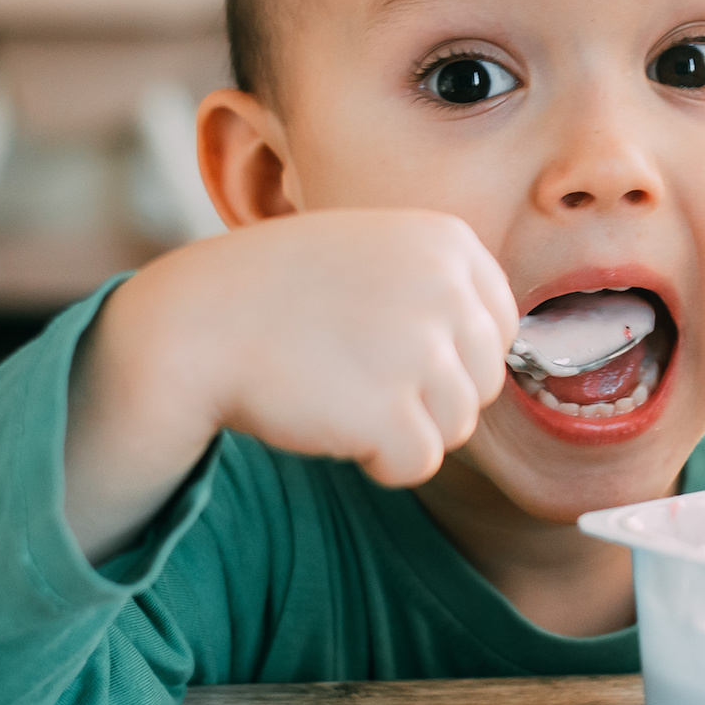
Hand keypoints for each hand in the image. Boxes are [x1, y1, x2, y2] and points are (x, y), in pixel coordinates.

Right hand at [65, 209, 518, 557]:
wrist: (195, 322)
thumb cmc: (281, 294)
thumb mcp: (375, 255)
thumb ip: (443, 289)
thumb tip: (508, 347)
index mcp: (449, 241)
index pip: (500, 326)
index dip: (449, 353)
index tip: (390, 345)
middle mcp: (446, 288)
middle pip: (484, 382)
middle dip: (428, 394)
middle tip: (354, 370)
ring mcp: (419, 348)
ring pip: (456, 427)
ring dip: (402, 426)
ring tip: (339, 387)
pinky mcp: (390, 410)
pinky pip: (419, 463)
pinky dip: (379, 459)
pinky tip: (330, 419)